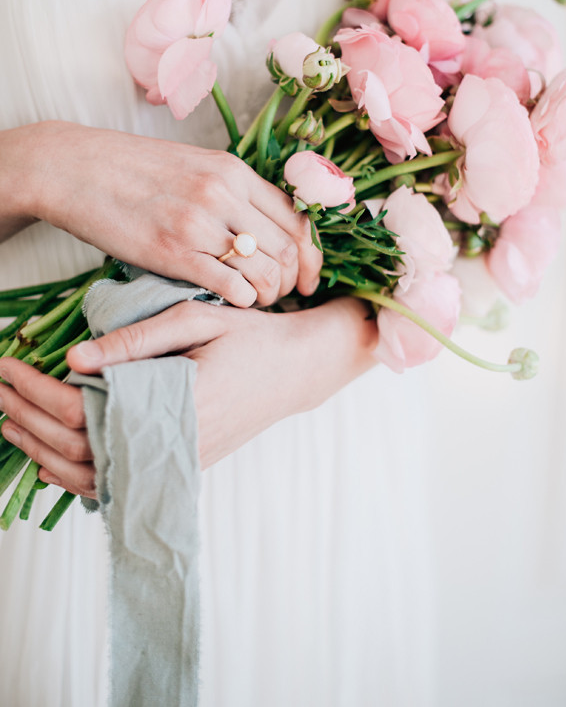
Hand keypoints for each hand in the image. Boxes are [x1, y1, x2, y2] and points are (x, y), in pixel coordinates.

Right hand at [0, 121, 321, 306]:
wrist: (72, 169)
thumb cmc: (131, 171)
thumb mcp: (192, 166)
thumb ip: (231, 192)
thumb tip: (265, 227)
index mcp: (232, 171)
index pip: (297, 219)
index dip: (313, 256)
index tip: (310, 278)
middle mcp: (224, 193)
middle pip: (289, 249)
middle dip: (296, 281)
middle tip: (286, 297)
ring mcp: (199, 222)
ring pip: (266, 271)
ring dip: (271, 295)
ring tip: (259, 302)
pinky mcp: (172, 251)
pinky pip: (231, 286)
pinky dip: (244, 301)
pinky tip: (235, 304)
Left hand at [0, 297, 376, 490]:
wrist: (298, 370)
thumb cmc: (252, 338)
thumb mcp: (197, 320)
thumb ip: (136, 339)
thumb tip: (74, 357)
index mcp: (177, 402)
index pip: (86, 410)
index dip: (38, 392)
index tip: (10, 366)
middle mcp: (176, 444)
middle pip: (81, 451)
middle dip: (28, 422)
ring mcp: (180, 462)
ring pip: (96, 478)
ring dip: (45, 454)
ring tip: (11, 424)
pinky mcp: (183, 465)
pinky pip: (120, 484)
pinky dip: (78, 476)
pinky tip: (51, 461)